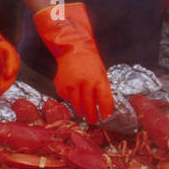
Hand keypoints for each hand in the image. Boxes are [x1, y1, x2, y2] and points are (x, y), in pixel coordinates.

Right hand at [33, 2, 114, 123]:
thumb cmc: (90, 61)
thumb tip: (104, 106)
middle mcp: (85, 84)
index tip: (106, 117)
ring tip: (83, 113)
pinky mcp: (61, 85)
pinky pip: (66, 98)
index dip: (106, 112)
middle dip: (92, 117)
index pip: (105, 101)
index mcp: (99, 80)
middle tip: (93, 121)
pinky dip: (69, 99)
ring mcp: (72, 85)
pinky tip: (72, 94)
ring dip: (81, 111)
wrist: (72, 48)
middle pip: (90, 107)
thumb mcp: (101, 73)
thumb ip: (103, 88)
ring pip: (77, 106)